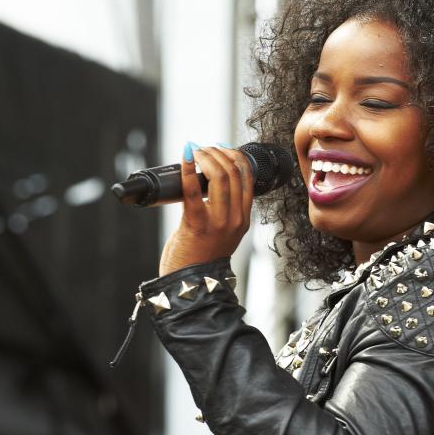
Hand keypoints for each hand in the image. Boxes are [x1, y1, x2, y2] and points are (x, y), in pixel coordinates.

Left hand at [159, 143, 254, 275]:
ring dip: (206, 157)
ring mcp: (218, 222)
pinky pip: (194, 190)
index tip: (222, 149)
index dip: (236, 157)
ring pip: (219, 177)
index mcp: (243, 220)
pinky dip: (188, 169)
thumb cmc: (200, 258)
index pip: (248, 178)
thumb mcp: (222, 233)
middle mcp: (235, 219)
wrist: (190, 286)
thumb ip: (222, 212)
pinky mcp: (197, 224)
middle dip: (218, 153)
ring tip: (195, 151)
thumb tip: (209, 183)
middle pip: (234, 173)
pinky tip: (185, 156)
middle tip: (203, 148)